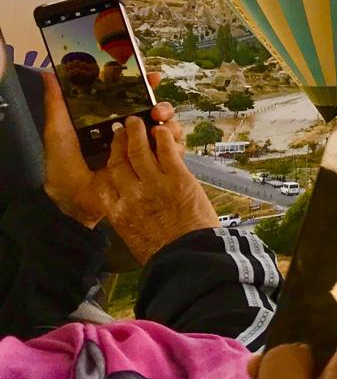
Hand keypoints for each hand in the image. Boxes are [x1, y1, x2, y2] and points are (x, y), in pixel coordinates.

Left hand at [40, 72, 175, 229]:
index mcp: (110, 122)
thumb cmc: (63, 170)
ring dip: (170, 125)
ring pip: (168, 131)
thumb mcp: (58, 132)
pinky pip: (172, 155)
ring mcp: (142, 152)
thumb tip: (49, 74)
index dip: (145, 86)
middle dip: (163, 106)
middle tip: (157, 109)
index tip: (152, 76)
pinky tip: (167, 145)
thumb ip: (56, 103)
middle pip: (156, 113)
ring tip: (161, 126)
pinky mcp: (152, 170)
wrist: (74, 203)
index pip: (133, 99)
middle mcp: (130, 135)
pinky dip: (175, 147)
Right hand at [100, 113, 216, 261]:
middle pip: (119, 161)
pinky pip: (166, 152)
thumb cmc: (163, 251)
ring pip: (140, 151)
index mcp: (117, 211)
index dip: (108, 160)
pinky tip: (161, 130)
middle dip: (120, 141)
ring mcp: (154, 184)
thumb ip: (126, 216)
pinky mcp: (178, 178)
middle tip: (123, 129)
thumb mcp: (133, 236)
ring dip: (138, 132)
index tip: (111, 150)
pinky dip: (163, 138)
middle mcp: (131, 195)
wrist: (188, 256)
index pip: (104, 180)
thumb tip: (127, 206)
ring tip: (138, 121)